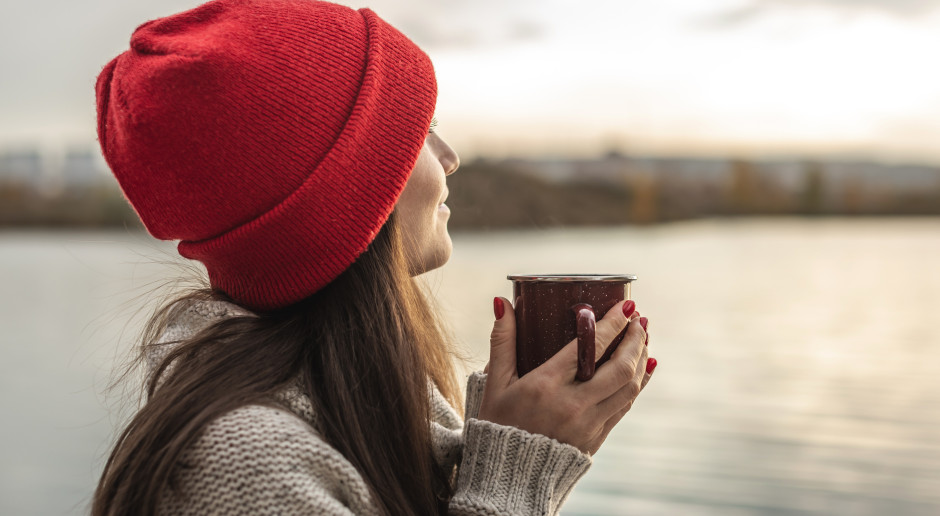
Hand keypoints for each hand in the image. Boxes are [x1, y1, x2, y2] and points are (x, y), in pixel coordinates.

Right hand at [477, 297, 655, 454]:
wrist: (509, 476)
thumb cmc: (498, 424)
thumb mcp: (494, 383)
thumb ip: (502, 341)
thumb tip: (504, 303)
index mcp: (546, 386)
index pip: (590, 348)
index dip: (612, 324)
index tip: (625, 305)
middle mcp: (572, 405)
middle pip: (619, 368)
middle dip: (635, 339)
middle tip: (639, 318)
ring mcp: (588, 424)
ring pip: (629, 387)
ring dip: (641, 358)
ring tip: (643, 336)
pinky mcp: (596, 438)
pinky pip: (625, 405)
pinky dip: (639, 383)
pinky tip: (645, 366)